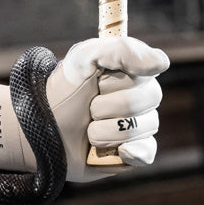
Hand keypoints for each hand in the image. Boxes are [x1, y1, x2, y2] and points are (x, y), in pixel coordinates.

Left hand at [0, 36, 168, 182]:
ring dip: (107, 130)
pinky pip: (147, 153)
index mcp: (132, 70)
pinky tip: (114, 150)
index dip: (120, 77)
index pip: (148, 69)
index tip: (99, 80)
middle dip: (109, 105)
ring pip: (143, 127)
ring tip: (89, 130)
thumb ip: (121, 51)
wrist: (41, 131)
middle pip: (147, 99)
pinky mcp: (133, 153)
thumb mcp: (84, 58)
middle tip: (89, 107)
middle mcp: (140, 96)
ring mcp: (138, 125)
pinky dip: (130, 152)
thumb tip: (162, 63)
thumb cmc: (63, 90)